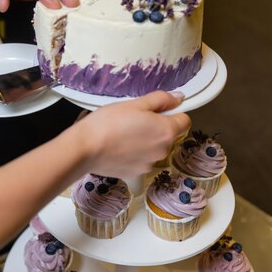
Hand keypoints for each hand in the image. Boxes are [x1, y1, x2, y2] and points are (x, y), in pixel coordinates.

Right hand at [70, 91, 189, 177]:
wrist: (86, 148)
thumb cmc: (109, 122)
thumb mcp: (135, 104)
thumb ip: (160, 100)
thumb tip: (179, 98)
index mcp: (166, 131)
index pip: (184, 120)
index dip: (172, 113)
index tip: (155, 110)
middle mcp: (163, 150)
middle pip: (168, 136)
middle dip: (156, 128)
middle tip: (133, 120)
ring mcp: (150, 165)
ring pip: (154, 149)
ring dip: (145, 142)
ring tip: (123, 135)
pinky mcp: (136, 174)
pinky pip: (141, 160)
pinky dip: (134, 155)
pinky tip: (118, 148)